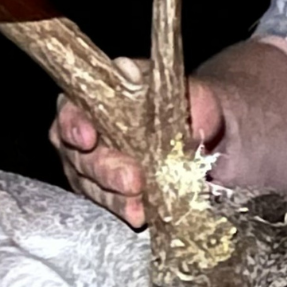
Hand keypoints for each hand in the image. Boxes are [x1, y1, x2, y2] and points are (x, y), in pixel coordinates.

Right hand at [50, 60, 226, 228]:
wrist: (215, 139)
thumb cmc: (194, 106)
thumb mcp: (185, 89)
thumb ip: (154, 82)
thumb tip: (127, 71)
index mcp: (97, 98)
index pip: (70, 110)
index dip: (73, 125)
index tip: (87, 138)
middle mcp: (88, 132)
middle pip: (80, 154)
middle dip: (104, 169)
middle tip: (131, 179)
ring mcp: (96, 165)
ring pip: (91, 184)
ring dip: (115, 196)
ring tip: (137, 205)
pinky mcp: (111, 192)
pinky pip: (112, 204)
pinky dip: (126, 209)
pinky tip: (140, 214)